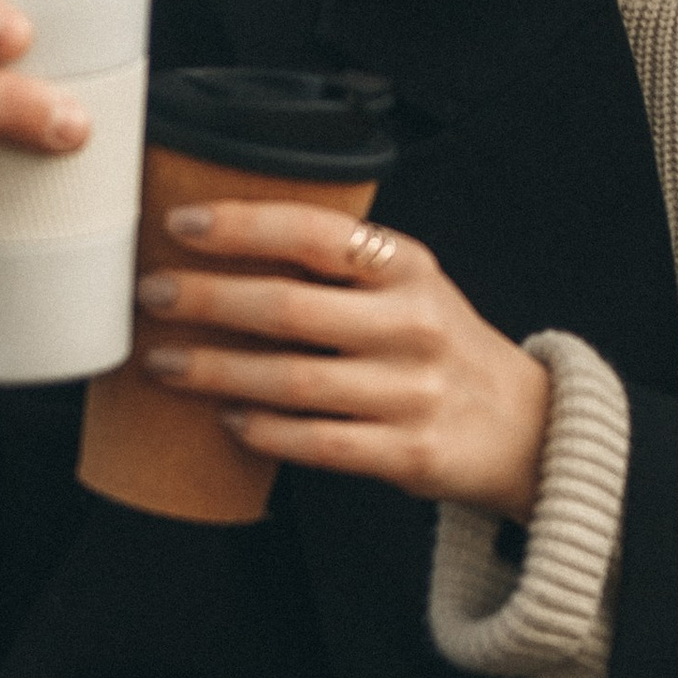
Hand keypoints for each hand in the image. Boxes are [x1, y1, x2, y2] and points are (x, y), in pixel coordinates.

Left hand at [133, 198, 550, 515]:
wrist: (525, 427)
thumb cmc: (441, 347)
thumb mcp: (409, 286)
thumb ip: (338, 268)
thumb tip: (222, 247)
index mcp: (408, 267)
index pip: (315, 232)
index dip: (242, 224)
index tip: (180, 226)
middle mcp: (413, 324)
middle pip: (289, 307)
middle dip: (207, 300)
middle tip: (152, 295)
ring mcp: (412, 392)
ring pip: (293, 380)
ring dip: (216, 370)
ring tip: (165, 362)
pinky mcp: (408, 452)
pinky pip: (318, 442)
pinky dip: (264, 430)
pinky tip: (228, 419)